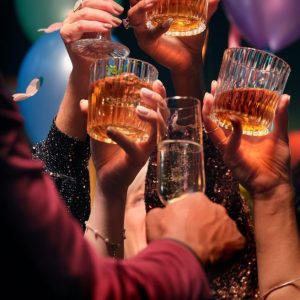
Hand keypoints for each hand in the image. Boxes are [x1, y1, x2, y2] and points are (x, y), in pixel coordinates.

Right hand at [60, 0, 123, 72]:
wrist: (87, 70)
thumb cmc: (95, 54)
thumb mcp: (103, 35)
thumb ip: (106, 23)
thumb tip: (117, 13)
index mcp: (79, 15)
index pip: (91, 2)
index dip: (105, 3)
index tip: (119, 9)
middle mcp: (71, 18)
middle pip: (87, 4)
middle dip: (105, 7)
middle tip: (118, 14)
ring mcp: (67, 25)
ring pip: (84, 13)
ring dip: (102, 16)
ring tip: (114, 23)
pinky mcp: (66, 34)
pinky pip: (81, 25)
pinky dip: (94, 25)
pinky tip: (105, 28)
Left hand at [81, 80, 166, 197]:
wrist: (106, 180)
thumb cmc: (107, 155)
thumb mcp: (99, 132)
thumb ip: (94, 117)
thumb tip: (84, 102)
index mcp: (144, 128)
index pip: (158, 109)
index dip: (160, 95)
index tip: (155, 81)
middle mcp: (149, 137)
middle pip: (163, 115)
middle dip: (158, 100)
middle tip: (144, 92)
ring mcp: (145, 148)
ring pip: (158, 129)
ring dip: (150, 116)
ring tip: (138, 108)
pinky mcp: (137, 159)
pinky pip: (133, 147)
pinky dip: (121, 137)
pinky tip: (110, 130)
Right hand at [127, 0, 218, 72]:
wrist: (190, 58)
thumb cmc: (191, 37)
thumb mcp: (199, 16)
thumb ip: (207, 5)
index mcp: (152, 9)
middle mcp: (144, 19)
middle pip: (133, 0)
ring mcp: (143, 32)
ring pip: (133, 15)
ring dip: (143, 5)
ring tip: (155, 1)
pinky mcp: (147, 44)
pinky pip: (147, 34)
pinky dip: (157, 27)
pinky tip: (169, 23)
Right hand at [146, 192, 244, 263]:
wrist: (178, 254)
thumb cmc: (166, 233)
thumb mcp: (154, 216)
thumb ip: (162, 211)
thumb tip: (162, 213)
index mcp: (197, 199)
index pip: (197, 203)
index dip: (191, 214)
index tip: (186, 224)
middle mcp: (216, 207)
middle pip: (212, 214)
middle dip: (205, 223)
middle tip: (195, 236)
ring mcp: (228, 223)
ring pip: (224, 227)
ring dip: (217, 235)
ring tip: (206, 248)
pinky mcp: (236, 240)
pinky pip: (235, 243)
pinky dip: (228, 248)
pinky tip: (218, 255)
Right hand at [202, 81, 291, 197]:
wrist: (274, 183)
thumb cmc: (276, 162)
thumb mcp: (279, 135)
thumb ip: (279, 117)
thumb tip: (284, 96)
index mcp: (240, 134)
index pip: (227, 114)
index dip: (223, 101)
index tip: (222, 85)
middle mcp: (230, 139)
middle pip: (216, 118)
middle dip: (212, 103)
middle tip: (213, 86)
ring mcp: (227, 148)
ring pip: (213, 128)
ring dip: (209, 113)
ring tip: (209, 98)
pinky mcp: (229, 156)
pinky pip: (228, 141)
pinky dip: (232, 130)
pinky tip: (234, 119)